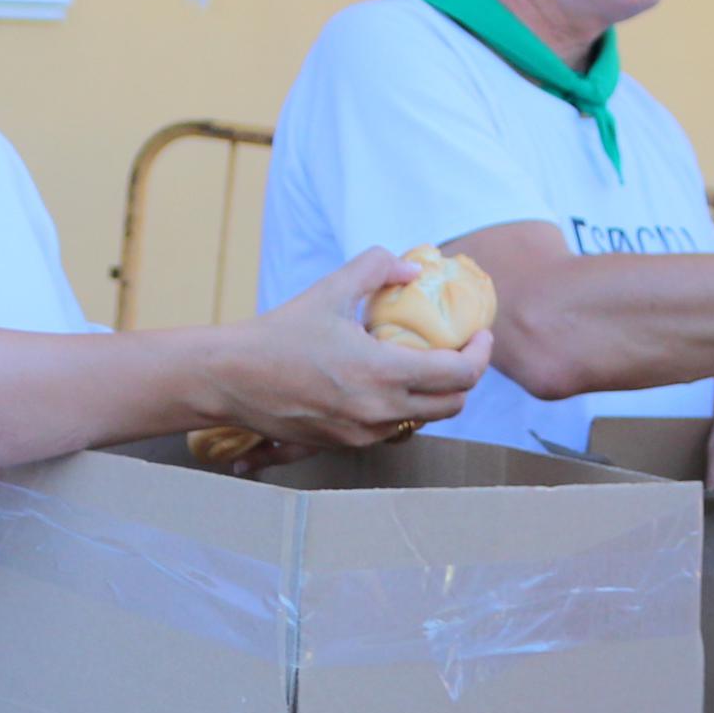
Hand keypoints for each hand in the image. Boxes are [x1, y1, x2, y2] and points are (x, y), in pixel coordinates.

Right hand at [207, 248, 487, 450]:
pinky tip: (388, 383)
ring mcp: (363, 434)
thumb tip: (412, 269)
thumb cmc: (278, 333)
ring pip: (423, 420)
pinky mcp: (345, 444)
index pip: (461, 375)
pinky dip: (402, 408)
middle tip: (461, 350)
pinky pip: (392, 430)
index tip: (480, 335)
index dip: (482, 354)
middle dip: (466, 377)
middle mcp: (379, 412)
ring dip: (434, 394)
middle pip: (453, 405)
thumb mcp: (330, 289)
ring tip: (425, 364)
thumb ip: (376, 268)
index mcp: (382, 374)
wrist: (231, 378)